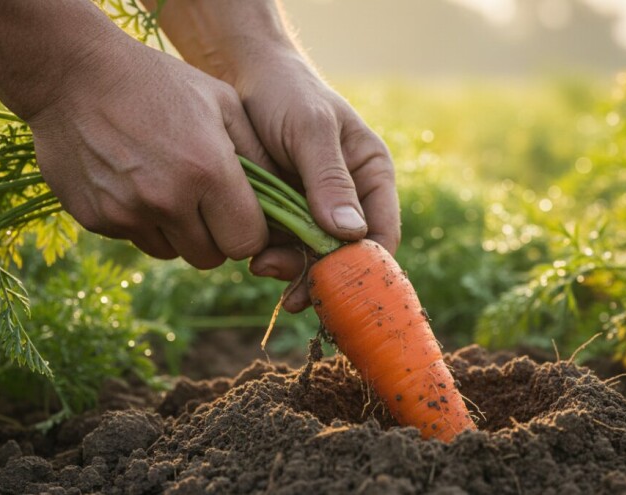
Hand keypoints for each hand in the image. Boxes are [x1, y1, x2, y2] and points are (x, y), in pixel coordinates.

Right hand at [27, 36, 275, 268]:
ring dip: (179, 232)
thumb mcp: (223, 104)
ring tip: (169, 187)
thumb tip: (288, 202)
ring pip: (173, 252)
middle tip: (207, 203)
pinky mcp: (96, 220)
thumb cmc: (159, 83)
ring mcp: (127, 213)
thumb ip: (260, 156)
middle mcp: (168, 200)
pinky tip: (135, 182)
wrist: (72, 73)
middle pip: (211, 257)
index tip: (243, 214)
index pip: (247, 242)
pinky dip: (142, 222)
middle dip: (217, 237)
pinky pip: (135, 239)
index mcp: (208, 171)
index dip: (250, 232)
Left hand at [233, 51, 400, 311]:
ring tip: (260, 266)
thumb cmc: (286, 93)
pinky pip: (284, 248)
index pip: (383, 233)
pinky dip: (272, 258)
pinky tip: (254, 258)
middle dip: (321, 275)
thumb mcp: (311, 129)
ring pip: (313, 258)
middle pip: (346, 255)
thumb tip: (351, 233)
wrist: (242, 77)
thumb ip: (329, 178)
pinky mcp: (284, 214)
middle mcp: (349, 199)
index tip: (339, 286)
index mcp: (372, 176)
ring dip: (291, 270)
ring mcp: (315, 210)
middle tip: (293, 292)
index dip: (366, 266)